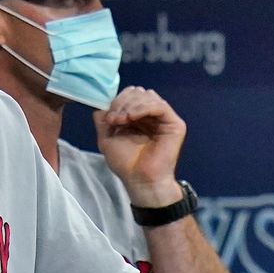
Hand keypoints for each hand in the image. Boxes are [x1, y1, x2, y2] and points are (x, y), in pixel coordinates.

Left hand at [94, 87, 187, 207]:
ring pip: (148, 96)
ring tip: (121, 120)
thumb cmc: (126, 163)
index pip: (130, 95)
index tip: (108, 118)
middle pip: (138, 92)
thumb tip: (99, 104)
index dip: (117, 101)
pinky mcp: (174, 124)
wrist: (139, 180)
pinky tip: (132, 118)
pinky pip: (159, 105)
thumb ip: (102, 120)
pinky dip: (143, 108)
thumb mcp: (107, 138)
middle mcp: (152, 115)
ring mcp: (164, 119)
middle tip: (114, 119)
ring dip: (130, 105)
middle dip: (122, 102)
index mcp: (138, 117)